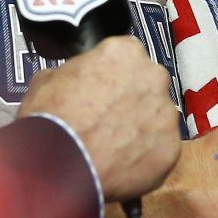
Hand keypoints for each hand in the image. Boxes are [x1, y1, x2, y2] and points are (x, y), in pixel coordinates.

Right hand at [19, 35, 180, 202]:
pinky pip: (160, 150)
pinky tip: (122, 166)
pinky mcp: (171, 148)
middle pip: (147, 86)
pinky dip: (145, 157)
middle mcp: (154, 76)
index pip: (125, 58)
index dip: (111, 76)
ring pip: (156, 119)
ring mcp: (167, 113)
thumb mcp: (47, 79)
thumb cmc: (50, 118)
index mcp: (126, 52)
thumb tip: (76, 80)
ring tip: (113, 147)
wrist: (57, 165)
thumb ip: (73, 72)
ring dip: (140, 129)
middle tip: (108, 121)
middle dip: (131, 100)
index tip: (101, 92)